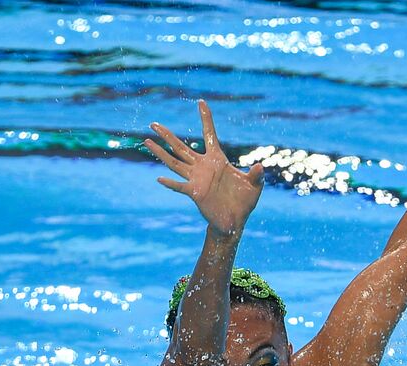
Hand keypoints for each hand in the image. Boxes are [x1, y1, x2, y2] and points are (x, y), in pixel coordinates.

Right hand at [144, 99, 264, 236]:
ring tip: (147, 141)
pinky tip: (160, 178)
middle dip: (167, 135)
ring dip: (161, 153)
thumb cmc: (244, 202)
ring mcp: (196, 179)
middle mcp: (203, 167)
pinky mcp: (195, 193)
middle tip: (153, 123)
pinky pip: (180, 186)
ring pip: (175, 163)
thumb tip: (259, 166)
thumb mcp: (254, 186)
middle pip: (181, 147)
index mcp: (217, 160)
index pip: (209, 134)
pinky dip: (171, 183)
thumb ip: (256, 175)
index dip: (206, 119)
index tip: (201, 102)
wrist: (235, 221)